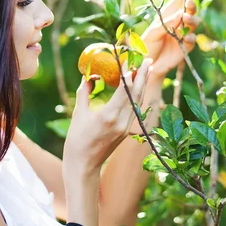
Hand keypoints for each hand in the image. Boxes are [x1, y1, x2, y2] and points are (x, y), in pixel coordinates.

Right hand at [63, 58, 153, 177]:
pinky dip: (137, 96)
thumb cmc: (76, 140)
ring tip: (148, 69)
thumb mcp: (79, 114)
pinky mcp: (126, 131)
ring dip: (143, 85)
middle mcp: (121, 122)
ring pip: (138, 102)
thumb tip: (88, 76)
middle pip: (136, 95)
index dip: (128, 74)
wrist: (83, 165)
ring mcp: (126, 127)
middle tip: (149, 60)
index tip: (131, 60)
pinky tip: (139, 87)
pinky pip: (134, 110)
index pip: (124, 90)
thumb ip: (84, 93)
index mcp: (109, 116)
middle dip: (143, 76)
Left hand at [140, 0, 201, 77]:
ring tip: (185, 19)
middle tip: (189, 3)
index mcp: (168, 13)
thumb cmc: (147, 44)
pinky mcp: (186, 46)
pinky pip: (192, 39)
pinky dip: (189, 37)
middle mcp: (178, 21)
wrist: (147, 64)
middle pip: (191, 8)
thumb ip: (164, 24)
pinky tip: (185, 38)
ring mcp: (184, 33)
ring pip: (194, 22)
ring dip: (191, 20)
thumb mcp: (152, 32)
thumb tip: (180, 15)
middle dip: (192, 4)